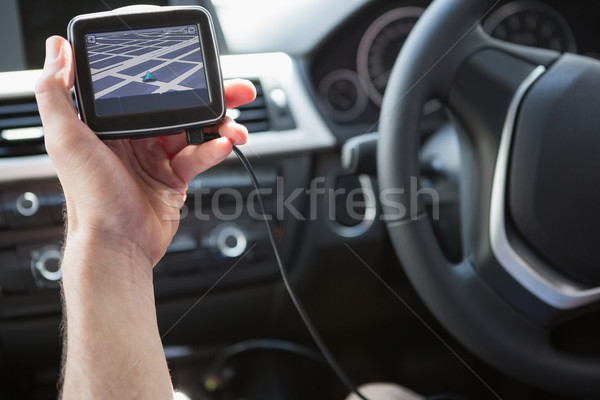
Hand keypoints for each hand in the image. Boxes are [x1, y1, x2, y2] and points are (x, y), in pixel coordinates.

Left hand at [35, 36, 255, 277]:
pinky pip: (199, 156)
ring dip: (220, 126)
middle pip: (177, 107)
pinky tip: (222, 147)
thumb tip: (57, 50)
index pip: (146, 89)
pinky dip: (214, 150)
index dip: (173, 76)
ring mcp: (155, 158)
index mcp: (108, 124)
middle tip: (235, 91)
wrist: (117, 245)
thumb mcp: (65, 139)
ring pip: (195, 130)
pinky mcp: (174, 178)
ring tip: (235, 128)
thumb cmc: (90, 199)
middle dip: (210, 98)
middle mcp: (133, 138)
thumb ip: (55, 92)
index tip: (194, 67)